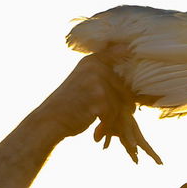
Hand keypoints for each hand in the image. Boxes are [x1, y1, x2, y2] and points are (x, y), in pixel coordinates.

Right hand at [33, 55, 161, 164]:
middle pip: (124, 88)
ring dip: (114, 120)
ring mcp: (97, 80)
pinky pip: (114, 113)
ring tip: (102, 129)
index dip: (130, 54)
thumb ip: (104, 79)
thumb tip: (137, 92)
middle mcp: (95, 66)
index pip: (120, 51)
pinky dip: (107, 127)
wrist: (49, 121)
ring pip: (121, 103)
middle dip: (123, 107)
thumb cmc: (69, 107)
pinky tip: (96, 136)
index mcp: (93, 60)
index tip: (135, 60)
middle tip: (114, 121)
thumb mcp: (84, 83)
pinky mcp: (99, 96)